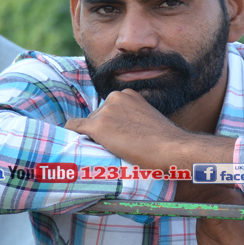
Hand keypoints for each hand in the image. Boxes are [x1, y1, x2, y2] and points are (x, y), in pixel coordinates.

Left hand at [63, 89, 184, 168]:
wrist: (171, 149)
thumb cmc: (165, 140)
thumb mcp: (147, 118)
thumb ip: (132, 117)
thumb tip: (124, 129)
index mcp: (127, 94)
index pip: (107, 109)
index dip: (110, 125)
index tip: (117, 138)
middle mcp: (114, 97)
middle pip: (95, 116)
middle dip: (101, 131)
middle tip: (118, 147)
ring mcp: (105, 111)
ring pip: (87, 125)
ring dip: (94, 138)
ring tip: (113, 150)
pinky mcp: (98, 127)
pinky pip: (74, 127)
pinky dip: (72, 134)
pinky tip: (73, 142)